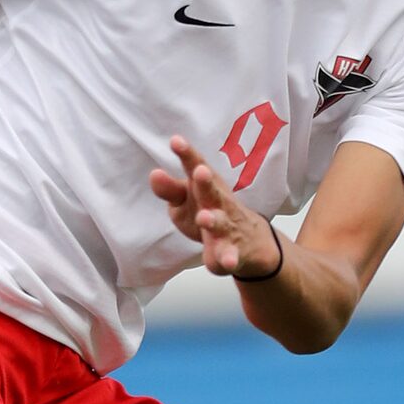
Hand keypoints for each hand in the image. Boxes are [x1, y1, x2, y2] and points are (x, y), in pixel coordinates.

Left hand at [149, 138, 281, 277]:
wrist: (249, 242)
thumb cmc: (210, 211)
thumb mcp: (186, 200)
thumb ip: (170, 189)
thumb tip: (154, 174)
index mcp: (206, 187)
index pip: (196, 167)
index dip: (187, 154)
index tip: (176, 141)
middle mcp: (219, 204)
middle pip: (212, 192)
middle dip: (206, 182)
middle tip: (200, 172)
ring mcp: (227, 228)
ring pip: (221, 223)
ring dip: (213, 220)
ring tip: (204, 217)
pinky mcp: (231, 251)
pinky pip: (229, 255)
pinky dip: (228, 259)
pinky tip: (225, 263)